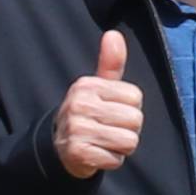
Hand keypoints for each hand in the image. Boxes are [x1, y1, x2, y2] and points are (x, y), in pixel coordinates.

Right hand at [55, 31, 146, 179]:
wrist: (60, 148)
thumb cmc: (88, 113)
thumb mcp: (98, 87)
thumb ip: (110, 64)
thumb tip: (114, 34)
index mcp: (87, 85)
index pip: (135, 97)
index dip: (130, 108)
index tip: (111, 111)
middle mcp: (79, 104)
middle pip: (135, 120)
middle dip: (128, 129)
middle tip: (108, 129)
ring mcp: (77, 128)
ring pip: (129, 141)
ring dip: (121, 147)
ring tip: (104, 141)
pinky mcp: (78, 152)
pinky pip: (116, 159)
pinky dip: (111, 160)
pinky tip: (97, 154)